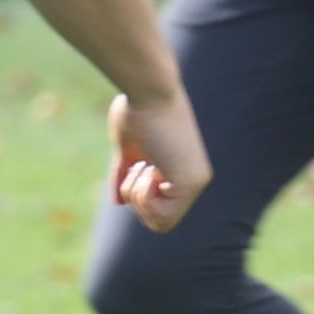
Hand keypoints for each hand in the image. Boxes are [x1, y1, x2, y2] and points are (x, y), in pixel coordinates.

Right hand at [106, 84, 208, 231]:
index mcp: (184, 169)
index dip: (137, 198)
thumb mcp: (127, 147)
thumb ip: (125, 173)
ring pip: (159, 223)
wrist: (148, 89)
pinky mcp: (190, 183)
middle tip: (138, 167)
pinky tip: (147, 171)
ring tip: (143, 165)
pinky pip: (161, 217)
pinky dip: (143, 198)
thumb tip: (118, 201)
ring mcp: (195, 183)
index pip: (159, 209)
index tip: (134, 167)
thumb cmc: (136, 108)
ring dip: (139, 198)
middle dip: (137, 201)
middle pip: (158, 222)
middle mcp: (196, 179)